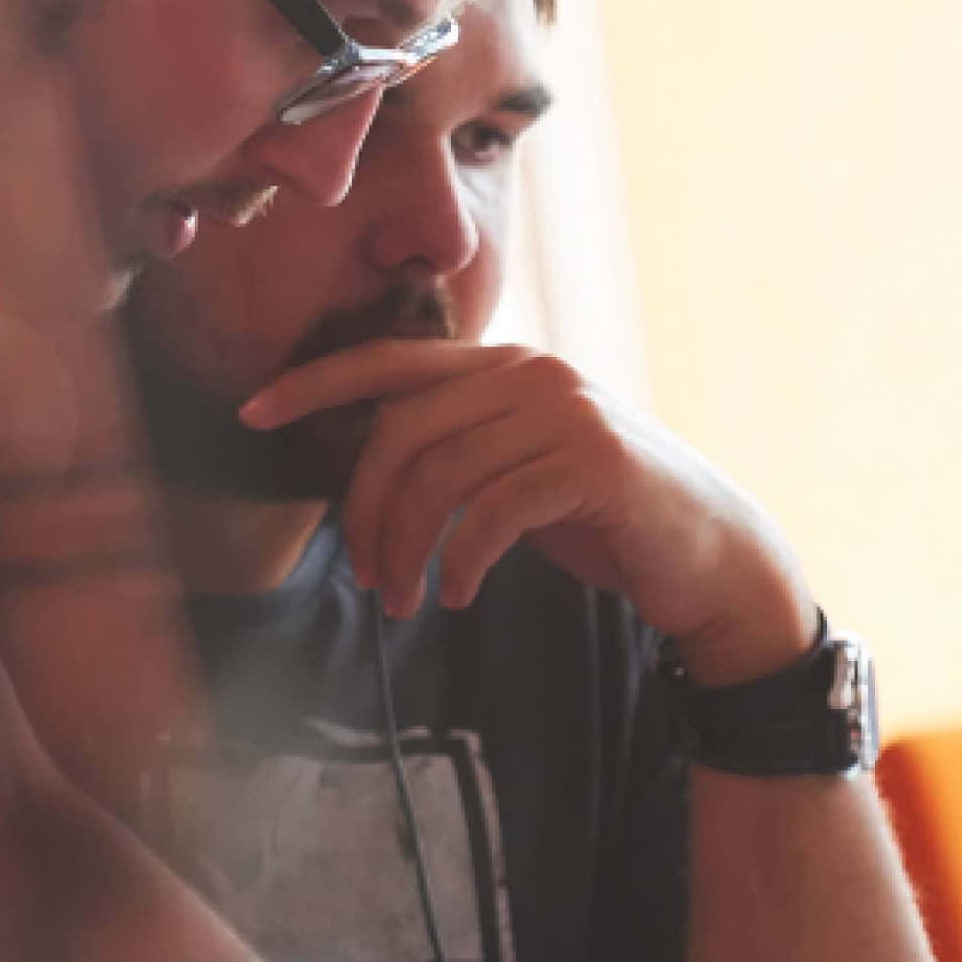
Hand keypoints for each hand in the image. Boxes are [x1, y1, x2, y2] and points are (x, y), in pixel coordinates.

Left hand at [241, 342, 815, 682]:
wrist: (710, 557)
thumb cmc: (602, 522)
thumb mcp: (519, 473)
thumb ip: (460, 455)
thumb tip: (369, 485)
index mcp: (504, 367)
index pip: (390, 361)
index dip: (315, 382)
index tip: (251, 411)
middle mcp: (532, 373)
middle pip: (402, 429)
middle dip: (367, 509)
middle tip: (367, 578)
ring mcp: (566, 411)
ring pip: (441, 474)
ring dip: (409, 548)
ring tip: (407, 600)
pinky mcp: (594, 462)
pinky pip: (492, 510)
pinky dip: (462, 560)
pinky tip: (459, 596)